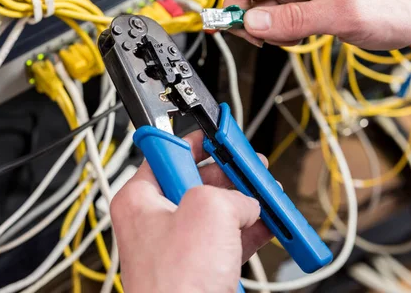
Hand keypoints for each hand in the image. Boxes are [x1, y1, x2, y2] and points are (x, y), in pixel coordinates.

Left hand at [110, 130, 271, 292]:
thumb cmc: (176, 284)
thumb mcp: (207, 210)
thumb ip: (228, 192)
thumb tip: (244, 200)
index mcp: (140, 199)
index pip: (166, 153)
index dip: (195, 140)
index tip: (217, 132)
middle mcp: (154, 221)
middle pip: (196, 182)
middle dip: (229, 174)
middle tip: (251, 166)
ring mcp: (177, 247)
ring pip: (216, 212)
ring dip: (245, 203)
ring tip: (268, 194)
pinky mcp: (198, 269)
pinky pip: (226, 241)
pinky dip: (249, 232)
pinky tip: (270, 225)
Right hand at [224, 0, 410, 49]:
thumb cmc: (390, 6)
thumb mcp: (340, 15)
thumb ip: (293, 19)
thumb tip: (252, 21)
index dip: (234, 10)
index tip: (243, 35)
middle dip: (252, 24)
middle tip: (273, 42)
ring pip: (262, 10)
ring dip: (270, 31)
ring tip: (298, 38)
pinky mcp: (307, 3)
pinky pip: (279, 17)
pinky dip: (282, 32)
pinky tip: (303, 36)